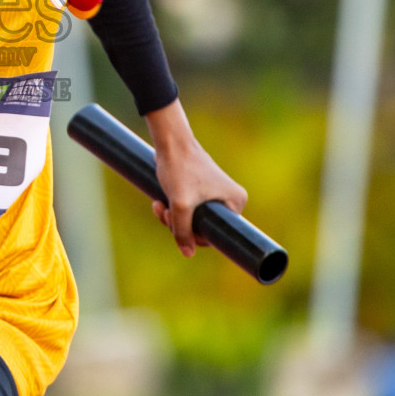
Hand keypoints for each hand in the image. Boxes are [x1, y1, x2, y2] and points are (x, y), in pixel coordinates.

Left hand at [146, 100, 247, 257]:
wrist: (169, 142)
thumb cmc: (179, 169)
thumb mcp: (180, 205)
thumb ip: (182, 232)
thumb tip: (187, 253)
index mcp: (236, 201)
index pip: (217, 234)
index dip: (195, 237)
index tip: (179, 226)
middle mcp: (230, 198)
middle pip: (203, 228)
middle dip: (180, 225)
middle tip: (166, 214)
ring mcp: (215, 194)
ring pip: (192, 220)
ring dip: (172, 218)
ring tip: (160, 206)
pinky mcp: (200, 189)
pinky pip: (187, 209)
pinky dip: (172, 209)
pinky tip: (158, 203)